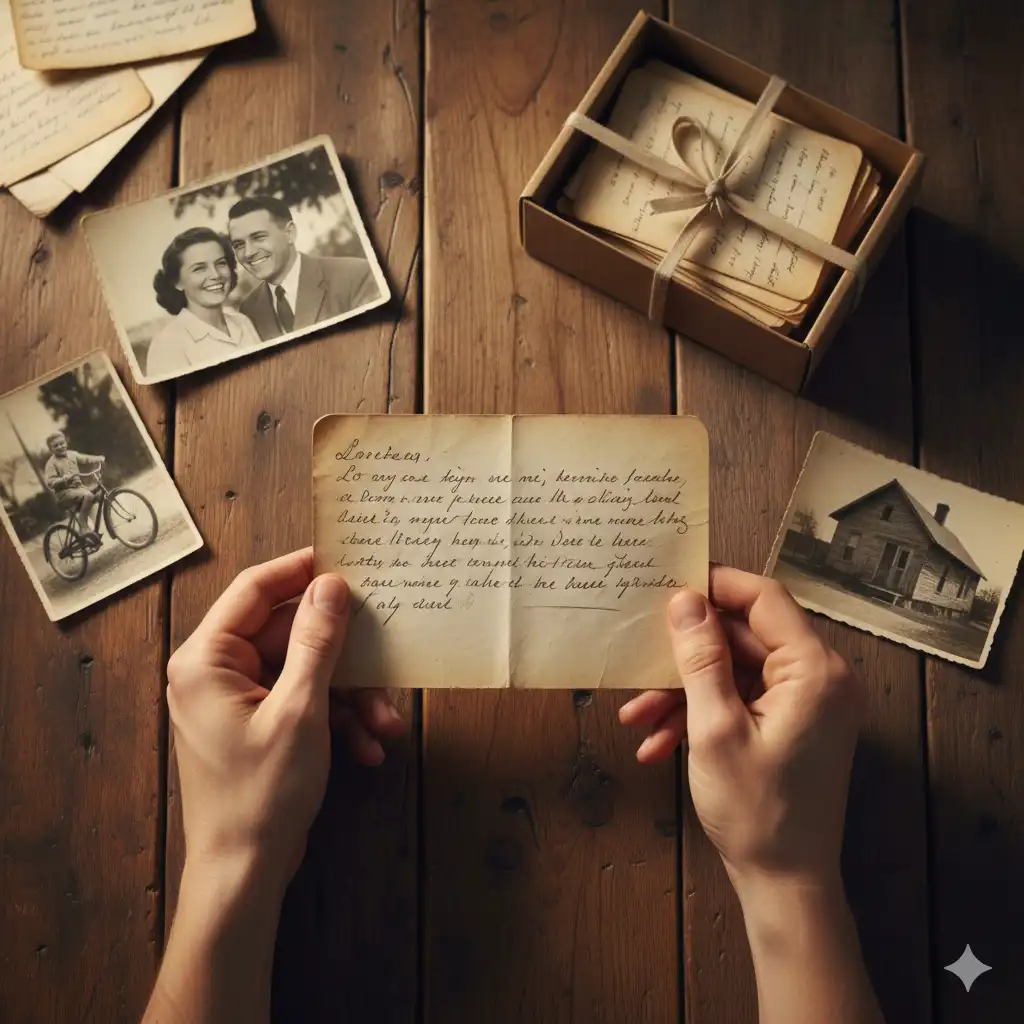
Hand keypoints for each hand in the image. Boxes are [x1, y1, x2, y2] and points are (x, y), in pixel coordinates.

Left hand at [166, 548, 404, 889]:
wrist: (244, 873)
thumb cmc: (261, 793)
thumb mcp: (300, 711)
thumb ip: (318, 642)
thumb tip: (332, 585)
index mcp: (207, 659)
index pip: (254, 590)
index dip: (301, 571)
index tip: (345, 560)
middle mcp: (216, 673)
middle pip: (291, 636)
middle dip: (344, 658)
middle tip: (388, 656)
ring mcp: (238, 701)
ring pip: (305, 672)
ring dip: (350, 696)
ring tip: (386, 724)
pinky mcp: (258, 725)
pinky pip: (303, 702)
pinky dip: (337, 720)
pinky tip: (367, 749)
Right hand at [619, 566, 864, 890]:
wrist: (785, 883)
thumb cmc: (757, 811)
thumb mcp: (715, 728)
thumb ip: (700, 658)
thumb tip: (685, 600)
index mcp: (815, 670)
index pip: (764, 598)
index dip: (715, 586)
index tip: (669, 584)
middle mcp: (819, 678)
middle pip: (742, 637)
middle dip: (685, 656)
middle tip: (639, 663)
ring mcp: (806, 702)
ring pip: (734, 671)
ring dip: (684, 691)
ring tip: (639, 717)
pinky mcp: (792, 723)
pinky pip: (740, 699)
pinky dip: (701, 713)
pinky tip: (658, 741)